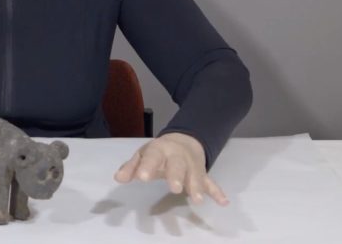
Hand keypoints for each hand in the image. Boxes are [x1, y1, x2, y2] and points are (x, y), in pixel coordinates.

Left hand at [113, 132, 228, 205]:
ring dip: (197, 186)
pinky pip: (210, 182)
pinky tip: (223, 201)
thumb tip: (118, 178)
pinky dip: (216, 191)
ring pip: (195, 174)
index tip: (142, 178)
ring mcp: (191, 164)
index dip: (147, 166)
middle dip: (176, 176)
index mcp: (159, 149)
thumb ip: (131, 167)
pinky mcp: (202, 173)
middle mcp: (177, 156)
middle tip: (174, 188)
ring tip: (198, 200)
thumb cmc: (158, 152)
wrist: (184, 139)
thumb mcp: (143, 155)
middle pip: (177, 165)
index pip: (153, 157)